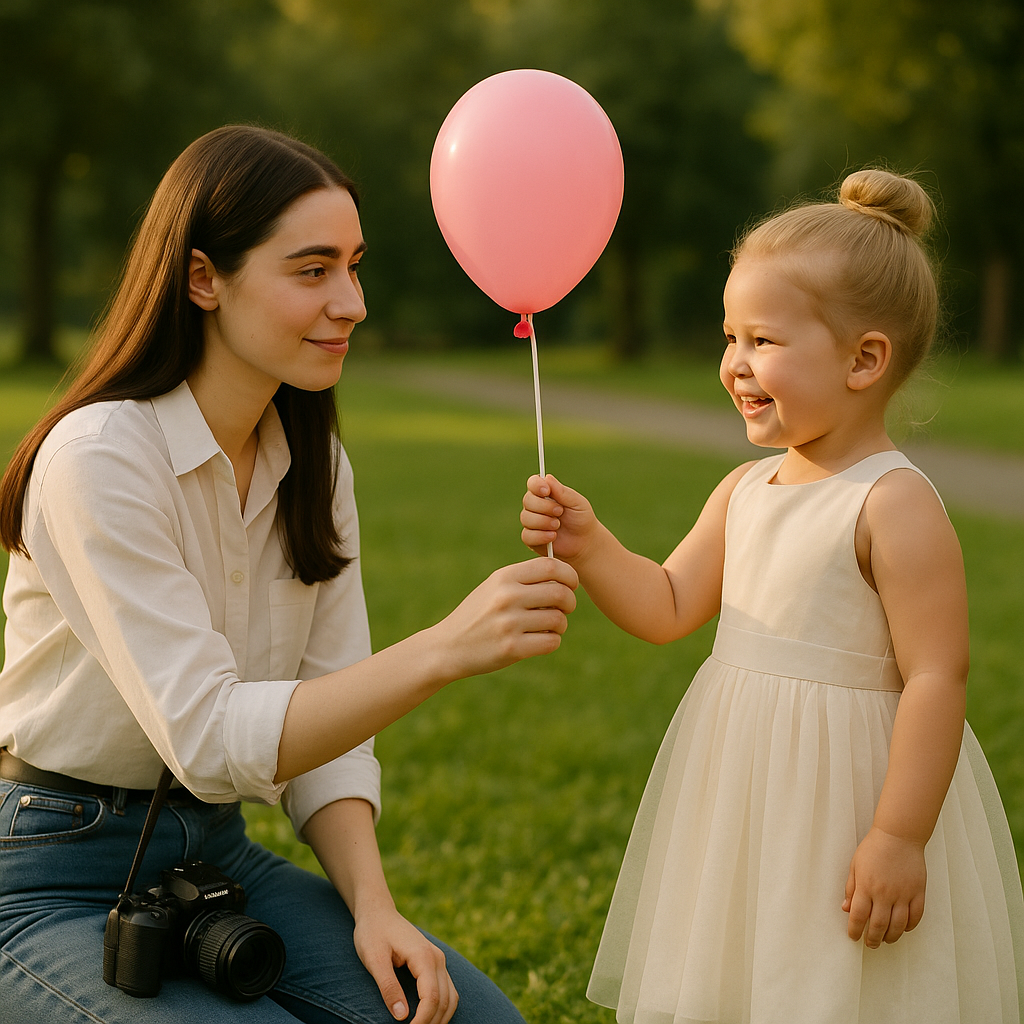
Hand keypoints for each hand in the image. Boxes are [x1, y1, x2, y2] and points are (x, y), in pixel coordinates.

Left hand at [353, 900, 456, 1023]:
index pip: (432, 997)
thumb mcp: (374, 959)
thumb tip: (401, 1016)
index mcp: (423, 956)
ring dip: (440, 1018)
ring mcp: (438, 960)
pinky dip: (442, 1008)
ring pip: (451, 997)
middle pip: (445, 1000)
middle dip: (432, 1023)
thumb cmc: (372, 933)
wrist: (378, 913)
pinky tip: (429, 1018)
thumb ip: (387, 986)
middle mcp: (437, 958)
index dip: (423, 1021)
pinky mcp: (435, 963)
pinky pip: (447, 990)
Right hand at [433, 556, 577, 680]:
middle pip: (560, 592)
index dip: (569, 575)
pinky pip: (551, 642)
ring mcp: (509, 623)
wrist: (448, 646)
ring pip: (558, 619)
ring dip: (560, 624)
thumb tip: (564, 578)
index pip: (551, 566)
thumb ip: (525, 579)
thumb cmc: (478, 614)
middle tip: (565, 608)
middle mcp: (507, 597)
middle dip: (570, 602)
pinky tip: (540, 640)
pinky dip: (552, 641)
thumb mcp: (494, 587)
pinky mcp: (511, 648)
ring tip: (548, 627)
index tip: (571, 584)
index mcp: (504, 577)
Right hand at [520, 474, 596, 561]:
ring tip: (557, 525)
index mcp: (545, 493)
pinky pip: (527, 535)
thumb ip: (562, 492)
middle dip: (544, 507)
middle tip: (560, 512)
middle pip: (527, 500)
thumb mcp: (577, 503)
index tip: (547, 491)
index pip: (533, 483)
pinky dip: (541, 536)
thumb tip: (547, 477)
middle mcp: (535, 506)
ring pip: (526, 518)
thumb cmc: (581, 518)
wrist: (585, 541)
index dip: (536, 485)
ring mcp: (531, 522)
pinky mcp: (530, 538)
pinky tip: (553, 536)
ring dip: (543, 522)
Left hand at [844, 826, 926, 947]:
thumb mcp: (855, 866)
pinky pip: (915, 916)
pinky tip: (903, 929)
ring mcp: (903, 894)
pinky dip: (909, 926)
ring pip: (898, 925)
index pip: (858, 916)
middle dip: (872, 939)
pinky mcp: (918, 893)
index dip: (854, 930)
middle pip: (878, 925)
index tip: (853, 937)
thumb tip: (846, 909)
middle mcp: (884, 893)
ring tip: (885, 940)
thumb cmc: (874, 848)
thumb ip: (851, 888)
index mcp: (866, 886)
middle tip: (870, 944)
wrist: (898, 836)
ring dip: (891, 936)